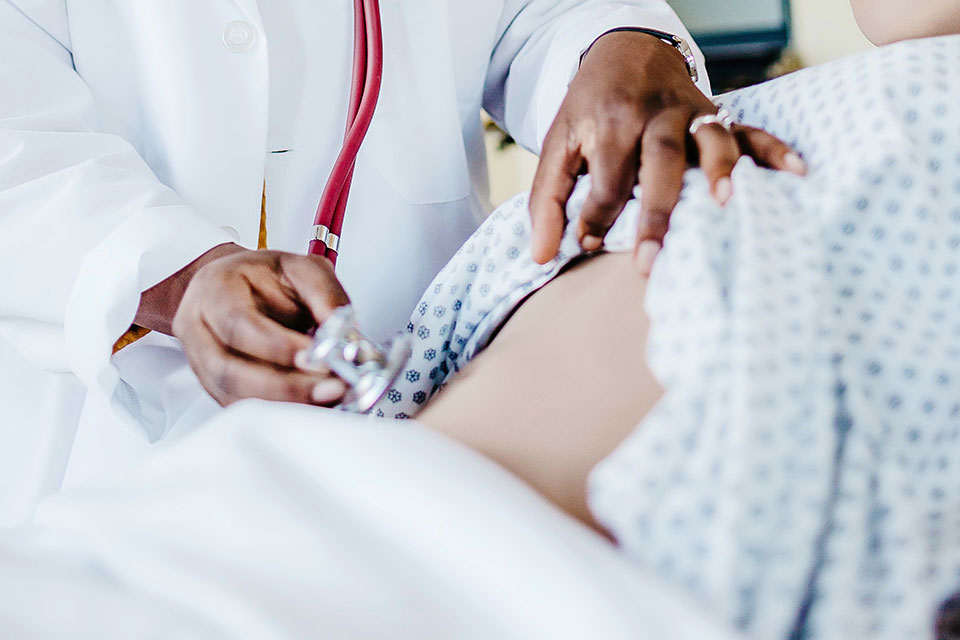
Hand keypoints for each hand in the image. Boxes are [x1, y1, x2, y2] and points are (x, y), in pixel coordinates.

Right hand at [169, 248, 350, 406]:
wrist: (241, 286)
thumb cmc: (266, 277)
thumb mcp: (301, 268)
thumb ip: (326, 295)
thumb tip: (346, 334)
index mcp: (215, 288)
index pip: (238, 324)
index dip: (278, 347)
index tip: (320, 357)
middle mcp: (199, 328)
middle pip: (229, 370)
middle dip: (285, 386)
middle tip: (332, 386)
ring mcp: (201, 362)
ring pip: (233, 396)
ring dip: (285, 403)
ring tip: (328, 397)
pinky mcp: (214, 387)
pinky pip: (241, 408)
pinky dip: (278, 411)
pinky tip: (311, 406)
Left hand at [529, 31, 806, 273]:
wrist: (624, 48)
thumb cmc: (589, 108)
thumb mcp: (558, 144)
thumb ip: (546, 200)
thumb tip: (539, 256)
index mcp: (611, 123)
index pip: (606, 180)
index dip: (594, 217)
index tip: (587, 244)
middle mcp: (655, 116)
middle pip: (659, 162)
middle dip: (655, 212)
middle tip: (649, 261)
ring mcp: (692, 111)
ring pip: (710, 140)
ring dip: (721, 173)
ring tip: (724, 208)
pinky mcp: (718, 111)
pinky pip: (751, 129)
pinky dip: (774, 150)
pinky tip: (798, 172)